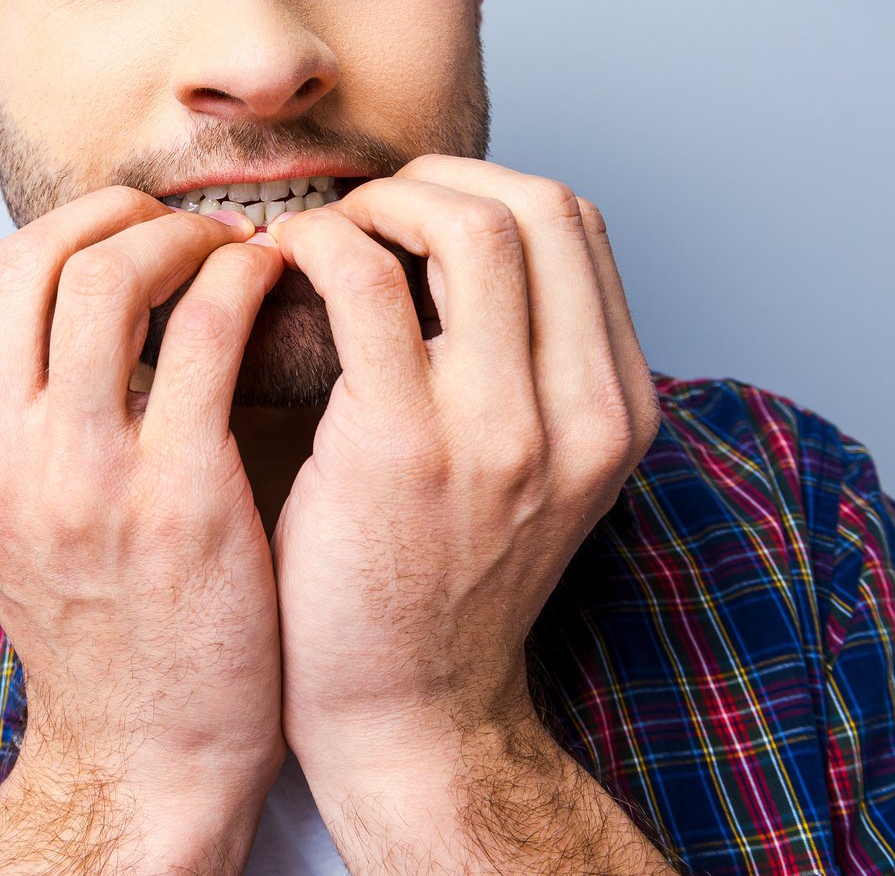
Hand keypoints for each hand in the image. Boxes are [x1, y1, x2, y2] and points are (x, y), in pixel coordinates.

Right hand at [0, 187, 286, 871]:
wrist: (146, 756)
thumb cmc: (102, 624)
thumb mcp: (13, 512)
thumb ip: (21, 407)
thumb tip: (73, 285)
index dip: (63, 229)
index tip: (127, 231)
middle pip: (39, 258)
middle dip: (122, 214)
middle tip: (187, 224)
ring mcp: (81, 476)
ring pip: (113, 276)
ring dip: (185, 238)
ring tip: (235, 250)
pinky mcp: (177, 498)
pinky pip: (209, 332)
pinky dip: (244, 282)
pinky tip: (272, 289)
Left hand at [267, 156, 665, 867]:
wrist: (407, 714)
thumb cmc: (437, 579)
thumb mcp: (526, 467)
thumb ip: (519, 363)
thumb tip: (449, 233)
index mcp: (617, 409)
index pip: (578, 224)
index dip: (486, 187)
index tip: (411, 210)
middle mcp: (581, 414)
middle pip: (537, 205)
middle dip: (437, 180)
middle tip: (362, 210)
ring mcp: (501, 432)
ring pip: (467, 224)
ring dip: (379, 204)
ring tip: (322, 239)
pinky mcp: (403, 447)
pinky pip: (361, 279)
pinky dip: (316, 245)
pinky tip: (277, 271)